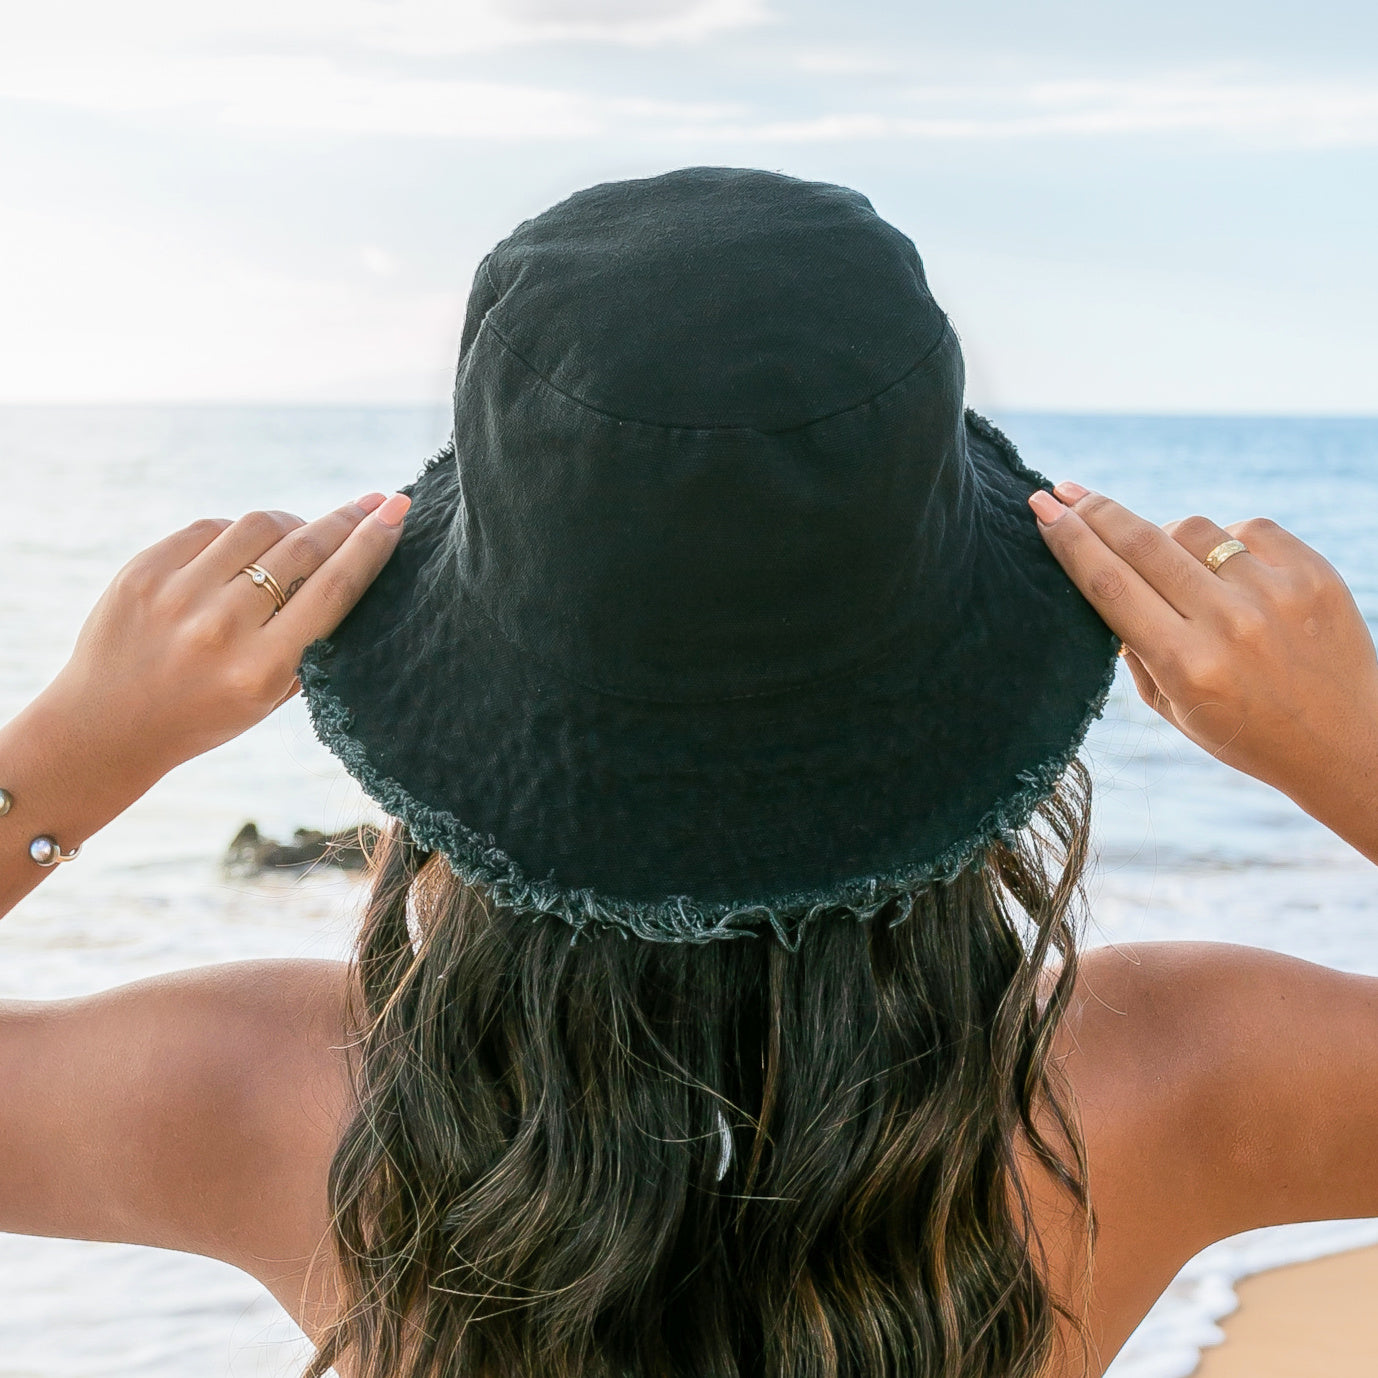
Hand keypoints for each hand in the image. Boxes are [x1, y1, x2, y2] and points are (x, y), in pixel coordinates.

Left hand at [39, 491, 409, 787]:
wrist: (106, 728)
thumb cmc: (206, 713)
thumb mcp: (271, 696)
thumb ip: (310, 640)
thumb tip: (352, 559)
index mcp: (261, 670)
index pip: (333, 590)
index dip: (370, 544)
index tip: (397, 510)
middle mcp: (220, 629)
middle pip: (302, 550)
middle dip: (346, 520)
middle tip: (374, 503)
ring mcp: (177, 595)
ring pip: (258, 527)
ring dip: (292, 526)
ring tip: (300, 537)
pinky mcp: (143, 571)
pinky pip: (210, 528)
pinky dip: (238, 534)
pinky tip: (245, 552)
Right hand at [1029, 483, 1377, 859]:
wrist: (1348, 741)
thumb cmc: (1245, 731)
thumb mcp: (1172, 708)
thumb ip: (1134, 648)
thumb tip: (1102, 575)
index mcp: (1187, 666)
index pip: (1109, 585)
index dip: (1069, 540)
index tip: (1041, 508)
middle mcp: (1230, 624)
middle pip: (1142, 543)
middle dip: (1094, 511)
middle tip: (1063, 491)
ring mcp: (1275, 593)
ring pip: (1191, 529)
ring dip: (1166, 537)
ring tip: (1169, 566)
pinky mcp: (1312, 572)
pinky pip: (1245, 529)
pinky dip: (1225, 544)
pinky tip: (1227, 573)